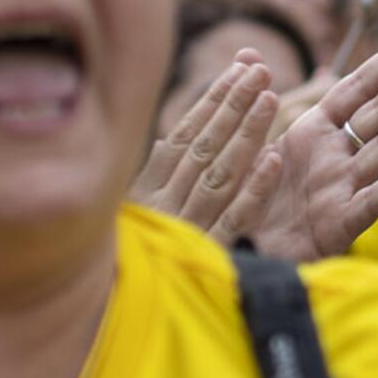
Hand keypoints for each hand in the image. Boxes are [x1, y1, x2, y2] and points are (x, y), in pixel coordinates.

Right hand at [131, 55, 283, 244]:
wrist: (103, 308)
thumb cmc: (116, 259)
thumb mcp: (124, 214)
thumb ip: (151, 180)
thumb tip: (170, 138)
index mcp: (142, 189)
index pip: (183, 136)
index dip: (211, 102)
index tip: (236, 71)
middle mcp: (162, 202)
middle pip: (204, 146)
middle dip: (233, 105)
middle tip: (261, 69)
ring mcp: (184, 226)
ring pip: (220, 172)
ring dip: (247, 134)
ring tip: (272, 98)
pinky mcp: (205, 252)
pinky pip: (234, 217)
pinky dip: (253, 189)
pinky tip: (273, 161)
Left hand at [252, 32, 377, 260]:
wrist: (242, 250)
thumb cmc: (253, 195)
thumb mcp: (252, 139)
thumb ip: (258, 99)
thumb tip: (248, 54)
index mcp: (315, 134)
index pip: (356, 91)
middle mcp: (336, 157)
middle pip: (377, 112)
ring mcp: (343, 187)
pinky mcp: (341, 221)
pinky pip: (373, 201)